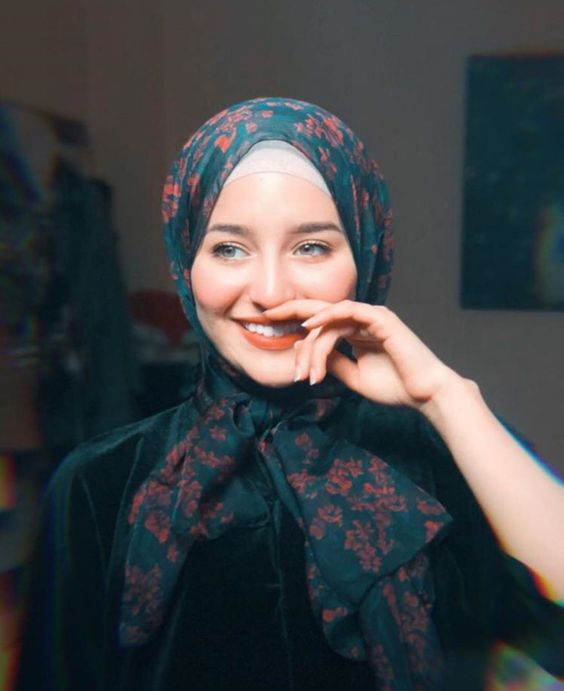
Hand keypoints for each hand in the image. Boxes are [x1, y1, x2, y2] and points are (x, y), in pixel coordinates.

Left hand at [264, 299, 456, 408]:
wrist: (424, 394)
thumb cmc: (395, 386)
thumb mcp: (353, 376)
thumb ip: (333, 362)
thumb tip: (307, 354)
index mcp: (355, 331)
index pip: (319, 323)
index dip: (294, 324)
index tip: (270, 329)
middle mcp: (361, 320)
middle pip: (318, 311)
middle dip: (289, 311)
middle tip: (264, 315)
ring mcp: (372, 316)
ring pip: (329, 319)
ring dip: (311, 344)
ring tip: (302, 367)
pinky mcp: (381, 318)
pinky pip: (348, 310)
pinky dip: (328, 316)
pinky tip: (310, 327)